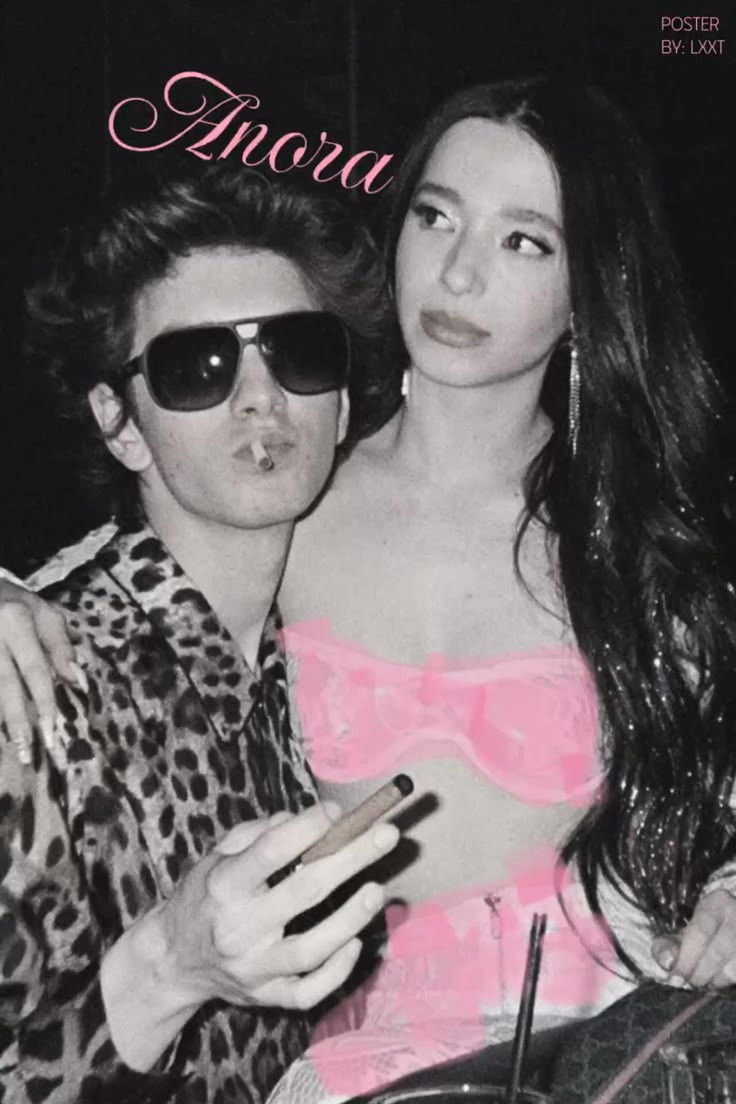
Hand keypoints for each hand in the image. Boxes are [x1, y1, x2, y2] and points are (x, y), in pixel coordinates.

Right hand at [0, 580, 79, 763]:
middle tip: (30, 755)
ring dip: (3, 721)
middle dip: (19, 722)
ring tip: (14, 750)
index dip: (45, 703)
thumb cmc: (16, 603)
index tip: (53, 732)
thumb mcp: (44, 615)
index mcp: (17, 620)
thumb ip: (61, 648)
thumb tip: (80, 682)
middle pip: (6, 685)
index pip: (35, 670)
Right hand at [155, 802, 397, 1010]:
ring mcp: (253, 968)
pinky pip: (307, 991)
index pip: (270, 851)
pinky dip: (336, 970)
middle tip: (387, 835)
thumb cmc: (205, 895)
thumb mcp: (217, 855)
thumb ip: (258, 833)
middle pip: (304, 892)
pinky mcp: (265, 997)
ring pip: (311, 948)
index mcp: (224, 885)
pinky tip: (355, 943)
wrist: (172, 961)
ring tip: (378, 890)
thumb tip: (308, 819)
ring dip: (351, 918)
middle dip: (351, 859)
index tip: (336, 811)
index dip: (307, 827)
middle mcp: (238, 928)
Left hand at [652, 890, 735, 987]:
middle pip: (717, 952)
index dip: (686, 959)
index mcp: (716, 903)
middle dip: (700, 974)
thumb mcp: (686, 928)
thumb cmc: (708, 927)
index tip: (676, 979)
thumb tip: (667, 963)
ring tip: (708, 981)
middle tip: (691, 982)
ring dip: (718, 981)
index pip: (700, 933)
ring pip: (734, 968)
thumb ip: (669, 945)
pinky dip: (730, 982)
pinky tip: (721, 980)